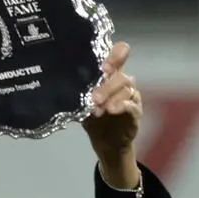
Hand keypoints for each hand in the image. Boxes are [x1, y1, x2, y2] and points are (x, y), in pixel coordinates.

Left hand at [84, 41, 142, 191]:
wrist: (107, 143)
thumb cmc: (94, 118)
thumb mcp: (83, 102)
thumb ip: (78, 90)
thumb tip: (63, 81)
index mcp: (111, 74)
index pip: (120, 54)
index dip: (115, 55)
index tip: (104, 66)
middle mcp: (122, 81)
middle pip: (120, 74)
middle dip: (107, 83)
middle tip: (94, 95)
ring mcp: (131, 95)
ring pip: (125, 88)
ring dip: (110, 96)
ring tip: (98, 108)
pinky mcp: (135, 111)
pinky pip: (131, 104)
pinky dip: (121, 105)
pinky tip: (111, 110)